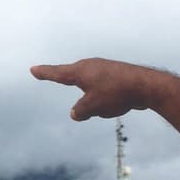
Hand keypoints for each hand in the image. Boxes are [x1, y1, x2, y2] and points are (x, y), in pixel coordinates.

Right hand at [30, 59, 155, 120]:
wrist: (147, 85)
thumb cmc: (116, 93)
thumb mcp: (93, 107)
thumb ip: (80, 111)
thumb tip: (75, 113)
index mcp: (81, 71)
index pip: (57, 73)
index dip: (44, 73)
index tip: (33, 69)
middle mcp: (90, 66)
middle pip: (74, 78)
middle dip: (71, 85)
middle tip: (51, 77)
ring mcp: (104, 69)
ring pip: (91, 89)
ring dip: (96, 101)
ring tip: (110, 106)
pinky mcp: (116, 76)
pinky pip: (105, 91)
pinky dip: (107, 98)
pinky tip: (119, 104)